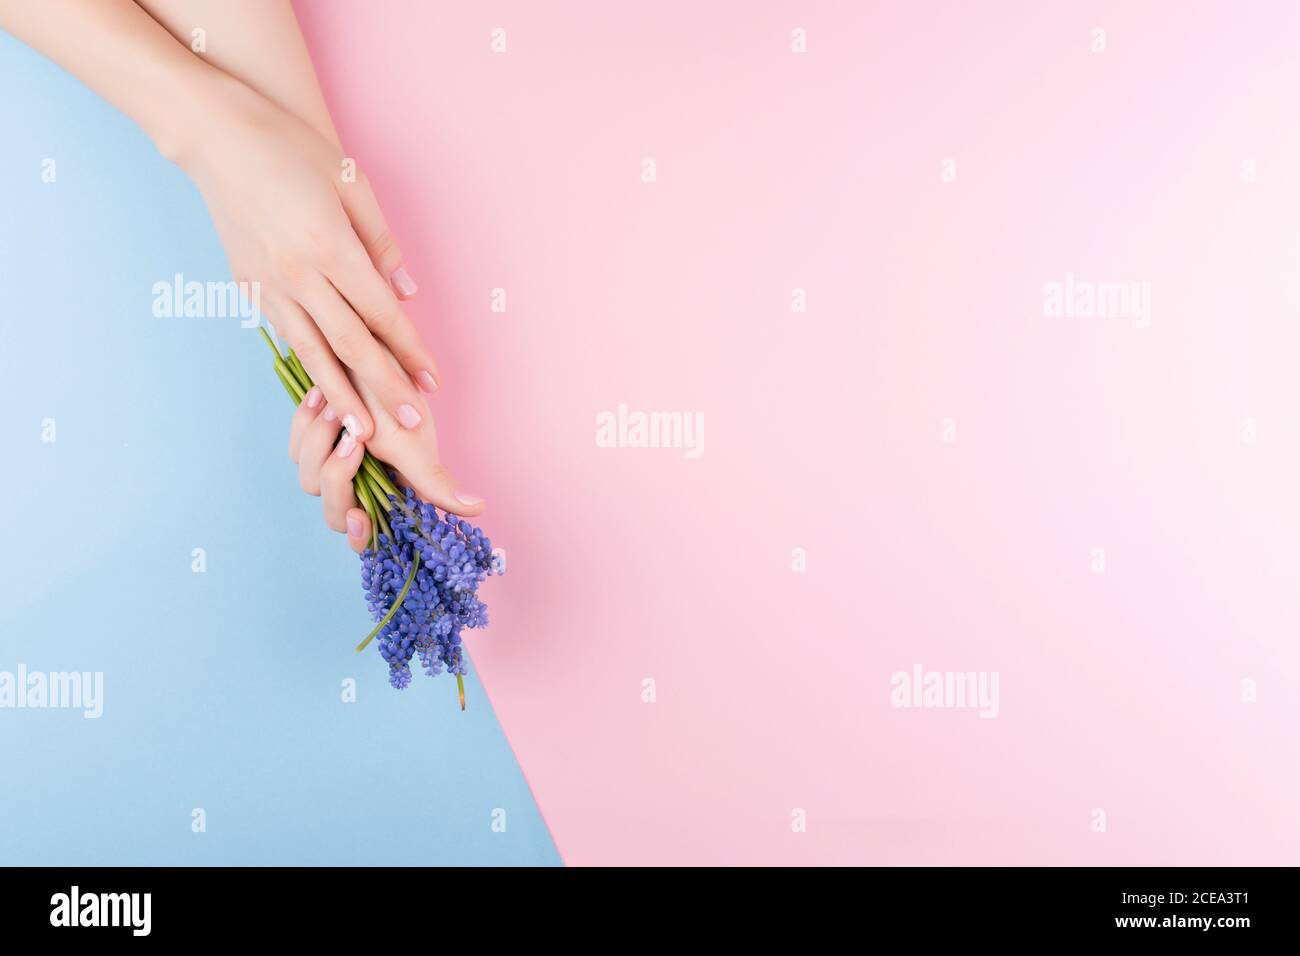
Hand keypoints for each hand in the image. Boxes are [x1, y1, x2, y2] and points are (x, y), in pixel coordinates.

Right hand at [179, 79, 437, 440]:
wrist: (216, 135)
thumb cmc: (291, 149)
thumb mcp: (352, 183)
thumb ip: (381, 242)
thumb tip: (406, 294)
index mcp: (329, 246)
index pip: (381, 313)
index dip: (410, 350)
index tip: (432, 381)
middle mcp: (297, 274)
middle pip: (351, 344)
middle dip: (384, 387)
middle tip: (410, 424)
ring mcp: (268, 284)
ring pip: (312, 351)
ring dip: (341, 395)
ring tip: (362, 433)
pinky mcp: (247, 287)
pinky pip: (286, 335)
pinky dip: (308, 365)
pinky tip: (324, 390)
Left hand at [288, 356, 485, 551]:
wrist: (366, 348)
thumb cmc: (397, 395)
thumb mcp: (415, 439)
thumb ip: (435, 480)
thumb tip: (478, 509)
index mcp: (388, 491)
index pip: (365, 534)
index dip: (359, 534)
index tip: (358, 515)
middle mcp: (362, 481)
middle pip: (334, 511)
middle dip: (338, 478)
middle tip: (353, 440)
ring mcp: (335, 460)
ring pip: (310, 478)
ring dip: (321, 444)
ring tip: (336, 408)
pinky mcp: (315, 436)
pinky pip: (297, 446)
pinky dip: (305, 425)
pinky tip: (320, 398)